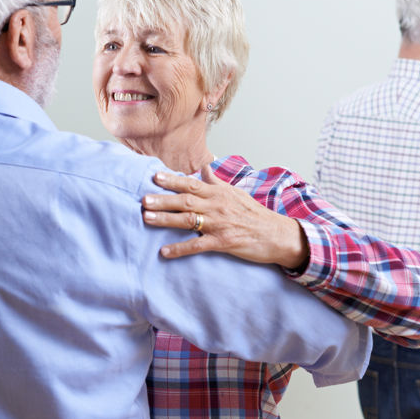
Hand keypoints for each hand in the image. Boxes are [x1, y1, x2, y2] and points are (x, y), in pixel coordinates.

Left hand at [142, 165, 308, 269]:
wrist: (276, 234)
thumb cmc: (254, 214)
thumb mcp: (235, 193)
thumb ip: (215, 181)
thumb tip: (203, 167)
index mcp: (218, 193)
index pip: (191, 184)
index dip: (172, 180)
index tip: (155, 176)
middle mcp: (217, 206)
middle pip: (185, 201)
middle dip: (163, 199)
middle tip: (143, 199)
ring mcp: (219, 225)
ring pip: (188, 220)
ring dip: (166, 219)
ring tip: (147, 218)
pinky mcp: (223, 243)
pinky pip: (197, 245)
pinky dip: (180, 248)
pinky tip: (164, 252)